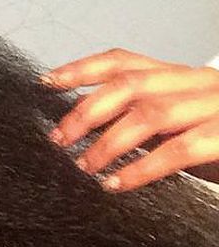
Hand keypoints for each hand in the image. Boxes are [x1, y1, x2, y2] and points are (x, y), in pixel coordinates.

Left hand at [41, 48, 218, 190]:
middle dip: (87, 110)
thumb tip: (84, 138)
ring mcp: (216, 107)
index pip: (125, 61)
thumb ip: (142, 125)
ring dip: (108, 142)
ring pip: (151, 114)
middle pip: (131, 84)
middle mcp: (198, 84)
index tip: (46, 82)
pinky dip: (142, 169)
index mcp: (181, 77)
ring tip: (82, 167)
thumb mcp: (178, 127)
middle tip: (58, 140)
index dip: (83, 68)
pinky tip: (116, 184)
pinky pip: (179, 150)